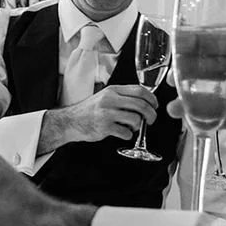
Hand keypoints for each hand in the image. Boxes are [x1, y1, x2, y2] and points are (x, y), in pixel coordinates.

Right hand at [40, 85, 156, 149]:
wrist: (71, 121)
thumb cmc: (90, 110)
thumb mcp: (106, 96)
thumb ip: (123, 97)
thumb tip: (145, 102)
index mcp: (113, 90)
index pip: (140, 91)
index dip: (152, 99)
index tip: (155, 105)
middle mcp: (110, 100)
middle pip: (141, 105)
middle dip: (151, 114)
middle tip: (151, 120)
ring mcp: (107, 113)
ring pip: (136, 119)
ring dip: (138, 126)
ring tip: (131, 127)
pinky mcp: (104, 127)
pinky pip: (126, 133)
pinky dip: (128, 135)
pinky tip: (121, 132)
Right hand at [166, 30, 225, 168]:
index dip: (204, 39)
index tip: (181, 41)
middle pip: (214, 66)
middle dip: (191, 70)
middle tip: (173, 76)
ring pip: (212, 93)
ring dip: (193, 97)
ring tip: (175, 104)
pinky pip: (218, 116)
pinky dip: (203, 119)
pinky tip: (189, 121)